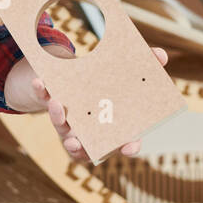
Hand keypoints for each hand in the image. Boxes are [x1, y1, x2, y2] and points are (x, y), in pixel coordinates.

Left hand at [4, 43, 169, 163]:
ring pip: (62, 129)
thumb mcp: (128, 76)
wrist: (82, 82)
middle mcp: (90, 132)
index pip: (123, 144)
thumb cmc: (112, 86)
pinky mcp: (54, 108)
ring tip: (57, 105)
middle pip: (85, 146)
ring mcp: (70, 124)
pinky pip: (46, 102)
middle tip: (75, 141)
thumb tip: (161, 55)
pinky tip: (40, 82)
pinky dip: (42, 92)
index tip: (130, 147)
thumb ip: (146, 66)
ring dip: (58, 119)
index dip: (127, 147)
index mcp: (113, 128)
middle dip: (78, 146)